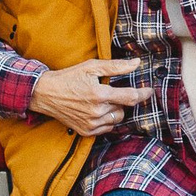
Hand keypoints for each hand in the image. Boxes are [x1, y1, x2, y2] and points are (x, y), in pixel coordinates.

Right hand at [29, 58, 150, 137]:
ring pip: (116, 120)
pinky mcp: (86, 131)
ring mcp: (91, 124)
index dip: (143, 94)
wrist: (45, 94)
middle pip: (124, 110)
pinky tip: (95, 111)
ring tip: (100, 101)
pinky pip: (106, 129)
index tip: (149, 91)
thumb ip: (116, 66)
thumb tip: (137, 63)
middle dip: (121, 101)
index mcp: (100, 94)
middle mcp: (96, 112)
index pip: (131, 97)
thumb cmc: (69, 77)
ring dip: (114, 111)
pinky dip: (105, 120)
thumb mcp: (92, 67)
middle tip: (109, 93)